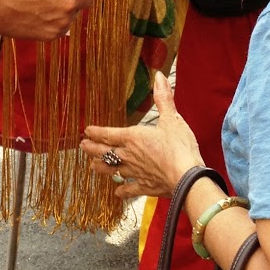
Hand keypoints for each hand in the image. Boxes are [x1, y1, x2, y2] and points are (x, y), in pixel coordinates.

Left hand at [81, 73, 203, 199]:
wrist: (187, 177)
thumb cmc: (179, 147)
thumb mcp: (172, 118)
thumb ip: (163, 98)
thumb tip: (159, 76)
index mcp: (134, 137)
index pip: (109, 134)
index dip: (97, 132)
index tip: (86, 131)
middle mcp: (130, 155)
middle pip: (106, 152)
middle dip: (93, 149)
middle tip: (82, 146)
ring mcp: (136, 173)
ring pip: (113, 170)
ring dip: (102, 168)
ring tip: (92, 167)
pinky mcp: (146, 187)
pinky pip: (130, 189)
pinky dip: (123, 191)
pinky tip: (118, 192)